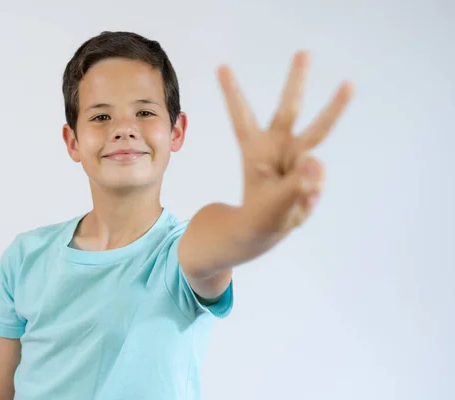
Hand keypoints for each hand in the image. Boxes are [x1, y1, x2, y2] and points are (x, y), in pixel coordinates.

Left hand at [217, 51, 353, 233]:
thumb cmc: (263, 212)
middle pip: (288, 109)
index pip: (242, 117)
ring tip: (348, 84)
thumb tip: (316, 163)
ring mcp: (297, 156)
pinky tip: (303, 202)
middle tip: (303, 52)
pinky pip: (318, 176)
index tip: (222, 67)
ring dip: (334, 106)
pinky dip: (311, 192)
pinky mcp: (312, 170)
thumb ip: (295, 185)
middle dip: (295, 81)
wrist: (271, 229)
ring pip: (318, 130)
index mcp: (254, 148)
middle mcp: (278, 145)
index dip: (232, 93)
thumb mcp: (272, 203)